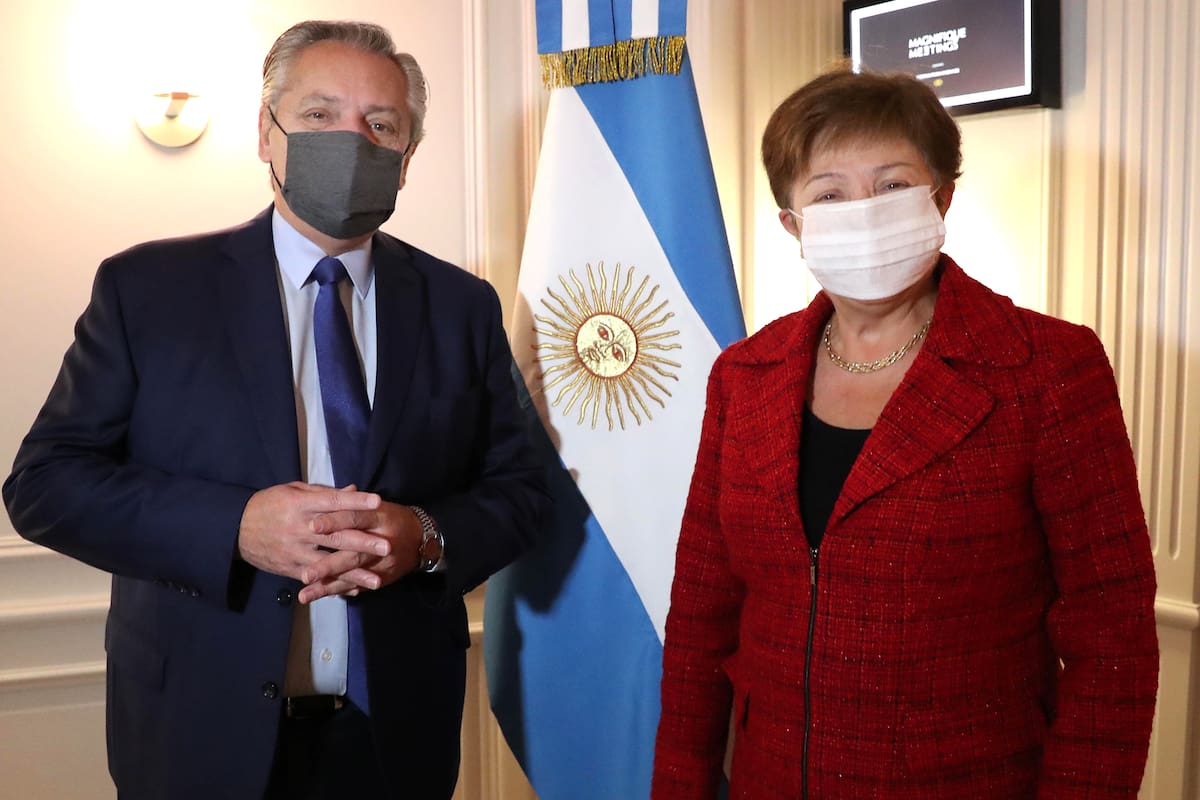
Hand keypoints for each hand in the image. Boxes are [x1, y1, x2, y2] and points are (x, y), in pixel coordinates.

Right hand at [237, 482, 386, 580]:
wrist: (234, 528)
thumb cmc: (269, 504)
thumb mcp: (294, 491)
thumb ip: (324, 493)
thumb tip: (354, 490)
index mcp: (301, 504)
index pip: (332, 502)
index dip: (355, 502)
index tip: (378, 502)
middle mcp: (299, 528)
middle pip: (335, 535)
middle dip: (363, 542)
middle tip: (387, 546)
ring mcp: (294, 551)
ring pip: (328, 563)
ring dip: (353, 573)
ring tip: (376, 580)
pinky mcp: (289, 568)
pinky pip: (316, 579)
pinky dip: (335, 585)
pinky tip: (355, 590)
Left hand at [296, 501, 423, 602]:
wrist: (422, 539)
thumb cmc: (391, 518)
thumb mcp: (374, 505)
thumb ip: (349, 503)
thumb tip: (320, 496)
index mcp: (379, 516)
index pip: (355, 517)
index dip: (334, 521)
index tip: (312, 525)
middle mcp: (383, 541)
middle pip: (353, 554)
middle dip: (329, 565)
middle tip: (306, 574)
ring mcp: (384, 563)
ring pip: (354, 575)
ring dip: (329, 585)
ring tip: (306, 594)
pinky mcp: (383, 577)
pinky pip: (359, 586)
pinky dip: (339, 591)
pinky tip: (319, 596)